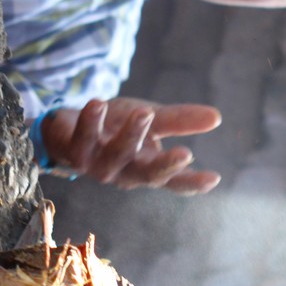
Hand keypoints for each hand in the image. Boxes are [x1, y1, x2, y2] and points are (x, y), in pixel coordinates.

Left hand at [39, 97, 222, 194]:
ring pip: (117, 155)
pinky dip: (90, 122)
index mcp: (147, 167)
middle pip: (148, 174)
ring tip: (144, 112)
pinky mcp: (74, 152)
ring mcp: (99, 165)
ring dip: (131, 135)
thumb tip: (217, 118)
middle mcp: (125, 172)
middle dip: (166, 165)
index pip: (174, 180)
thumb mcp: (151, 119)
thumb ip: (179, 120)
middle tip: (186, 152)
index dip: (193, 182)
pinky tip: (98, 103)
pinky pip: (82, 139)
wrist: (68, 127)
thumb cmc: (115, 127)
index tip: (214, 178)